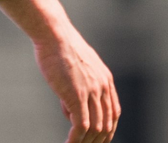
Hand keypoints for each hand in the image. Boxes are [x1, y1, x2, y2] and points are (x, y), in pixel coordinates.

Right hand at [33, 27, 120, 142]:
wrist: (54, 35)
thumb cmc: (59, 48)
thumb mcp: (76, 69)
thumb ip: (78, 90)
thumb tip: (71, 112)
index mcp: (105, 80)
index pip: (113, 113)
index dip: (108, 130)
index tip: (99, 139)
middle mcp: (103, 87)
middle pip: (108, 124)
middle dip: (99, 140)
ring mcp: (92, 91)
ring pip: (96, 128)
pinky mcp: (78, 96)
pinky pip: (81, 126)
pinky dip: (76, 140)